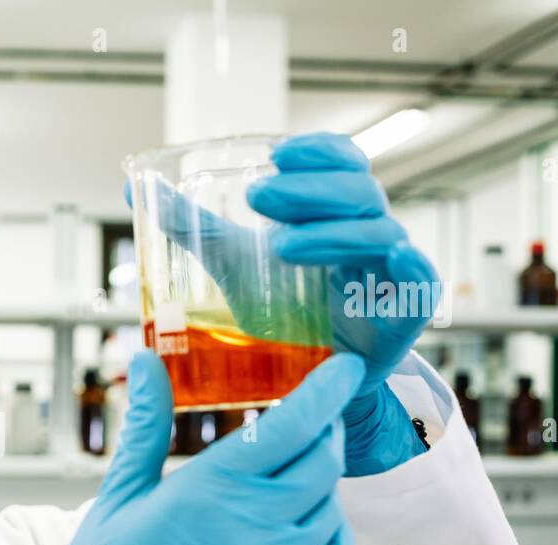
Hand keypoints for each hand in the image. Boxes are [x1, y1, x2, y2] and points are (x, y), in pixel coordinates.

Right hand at [39, 348, 365, 544]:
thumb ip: (146, 424)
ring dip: (318, 488)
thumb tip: (146, 360)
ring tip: (283, 486)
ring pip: (330, 509)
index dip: (326, 391)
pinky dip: (328, 536)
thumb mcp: (119, 494)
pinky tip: (300, 529)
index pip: (291, 425)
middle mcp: (249, 529)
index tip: (345, 368)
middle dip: (322, 435)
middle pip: (321, 463)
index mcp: (205, 490)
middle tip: (309, 424)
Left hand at [122, 131, 440, 398]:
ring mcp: (392, 269)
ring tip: (279, 245)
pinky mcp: (408, 309)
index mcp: (338, 212)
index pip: (343, 163)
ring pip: (377, 232)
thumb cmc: (285, 312)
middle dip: (308, 191)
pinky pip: (420, 280)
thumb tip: (137, 191)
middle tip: (256, 198)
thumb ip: (193, 228)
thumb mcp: (234, 264)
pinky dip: (409, 264)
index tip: (277, 154)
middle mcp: (370, 232)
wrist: (314, 380)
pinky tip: (391, 256)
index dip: (318, 152)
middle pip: (358, 192)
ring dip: (330, 233)